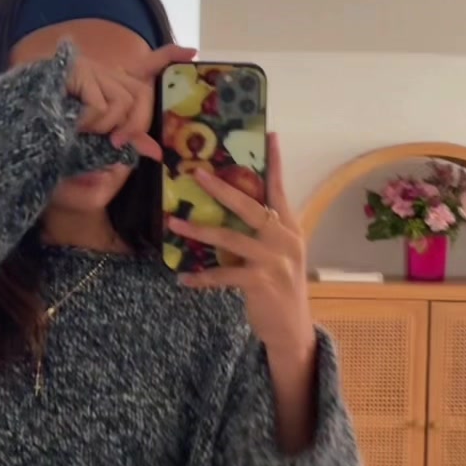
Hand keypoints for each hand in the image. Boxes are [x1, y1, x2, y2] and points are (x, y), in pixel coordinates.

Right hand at [69, 43, 195, 163]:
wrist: (25, 132)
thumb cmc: (62, 138)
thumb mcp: (100, 141)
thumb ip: (128, 140)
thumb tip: (157, 152)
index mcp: (111, 85)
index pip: (146, 66)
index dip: (168, 56)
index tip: (191, 51)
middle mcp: (104, 73)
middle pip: (141, 96)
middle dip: (135, 125)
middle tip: (116, 143)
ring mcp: (91, 70)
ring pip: (123, 103)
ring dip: (107, 127)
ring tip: (82, 131)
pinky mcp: (78, 73)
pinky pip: (102, 106)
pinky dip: (91, 124)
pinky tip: (73, 124)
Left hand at [168, 134, 313, 355]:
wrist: (291, 329)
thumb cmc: (279, 287)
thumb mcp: (278, 254)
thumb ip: (263, 232)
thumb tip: (233, 207)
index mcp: (290, 229)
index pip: (280, 190)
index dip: (275, 164)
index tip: (272, 136)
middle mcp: (285, 240)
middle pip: (251, 207)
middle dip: (222, 189)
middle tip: (198, 174)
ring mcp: (274, 261)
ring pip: (231, 237)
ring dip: (199, 230)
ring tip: (173, 222)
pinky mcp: (260, 282)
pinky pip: (224, 274)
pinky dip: (201, 276)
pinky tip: (183, 277)